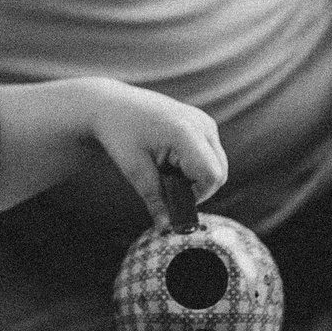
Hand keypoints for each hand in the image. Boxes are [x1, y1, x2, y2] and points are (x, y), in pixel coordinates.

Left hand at [87, 84, 228, 225]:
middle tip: (167, 187)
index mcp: (186, 132)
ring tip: (165, 170)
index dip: (197, 195)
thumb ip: (154, 198)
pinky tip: (170, 160)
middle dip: (198, 188)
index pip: (212, 176)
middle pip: (220, 172)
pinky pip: (211, 154)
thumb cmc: (119, 133)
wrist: (111, 104)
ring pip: (217, 164)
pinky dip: (195, 165)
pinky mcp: (203, 123)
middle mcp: (202, 124)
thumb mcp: (134, 169)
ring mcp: (205, 121)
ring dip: (196, 176)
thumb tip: (165, 226)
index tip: (172, 197)